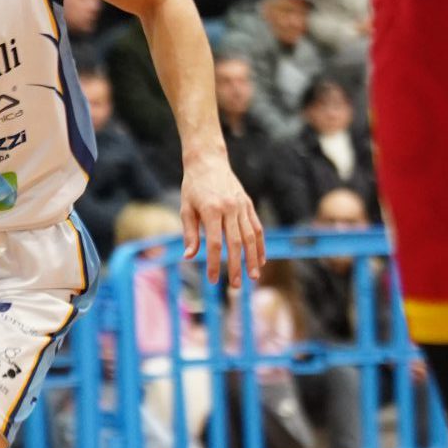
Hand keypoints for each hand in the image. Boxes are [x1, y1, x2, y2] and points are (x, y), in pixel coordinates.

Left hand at [180, 148, 264, 286]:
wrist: (208, 161)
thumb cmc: (193, 187)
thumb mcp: (186, 209)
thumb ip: (189, 234)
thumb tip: (189, 257)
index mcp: (211, 210)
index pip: (215, 243)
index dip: (214, 263)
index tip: (213, 280)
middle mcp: (230, 209)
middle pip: (236, 243)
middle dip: (236, 266)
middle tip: (236, 286)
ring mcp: (242, 206)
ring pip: (251, 237)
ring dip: (253, 259)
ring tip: (253, 276)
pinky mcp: (248, 204)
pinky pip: (257, 227)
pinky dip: (260, 244)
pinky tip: (261, 259)